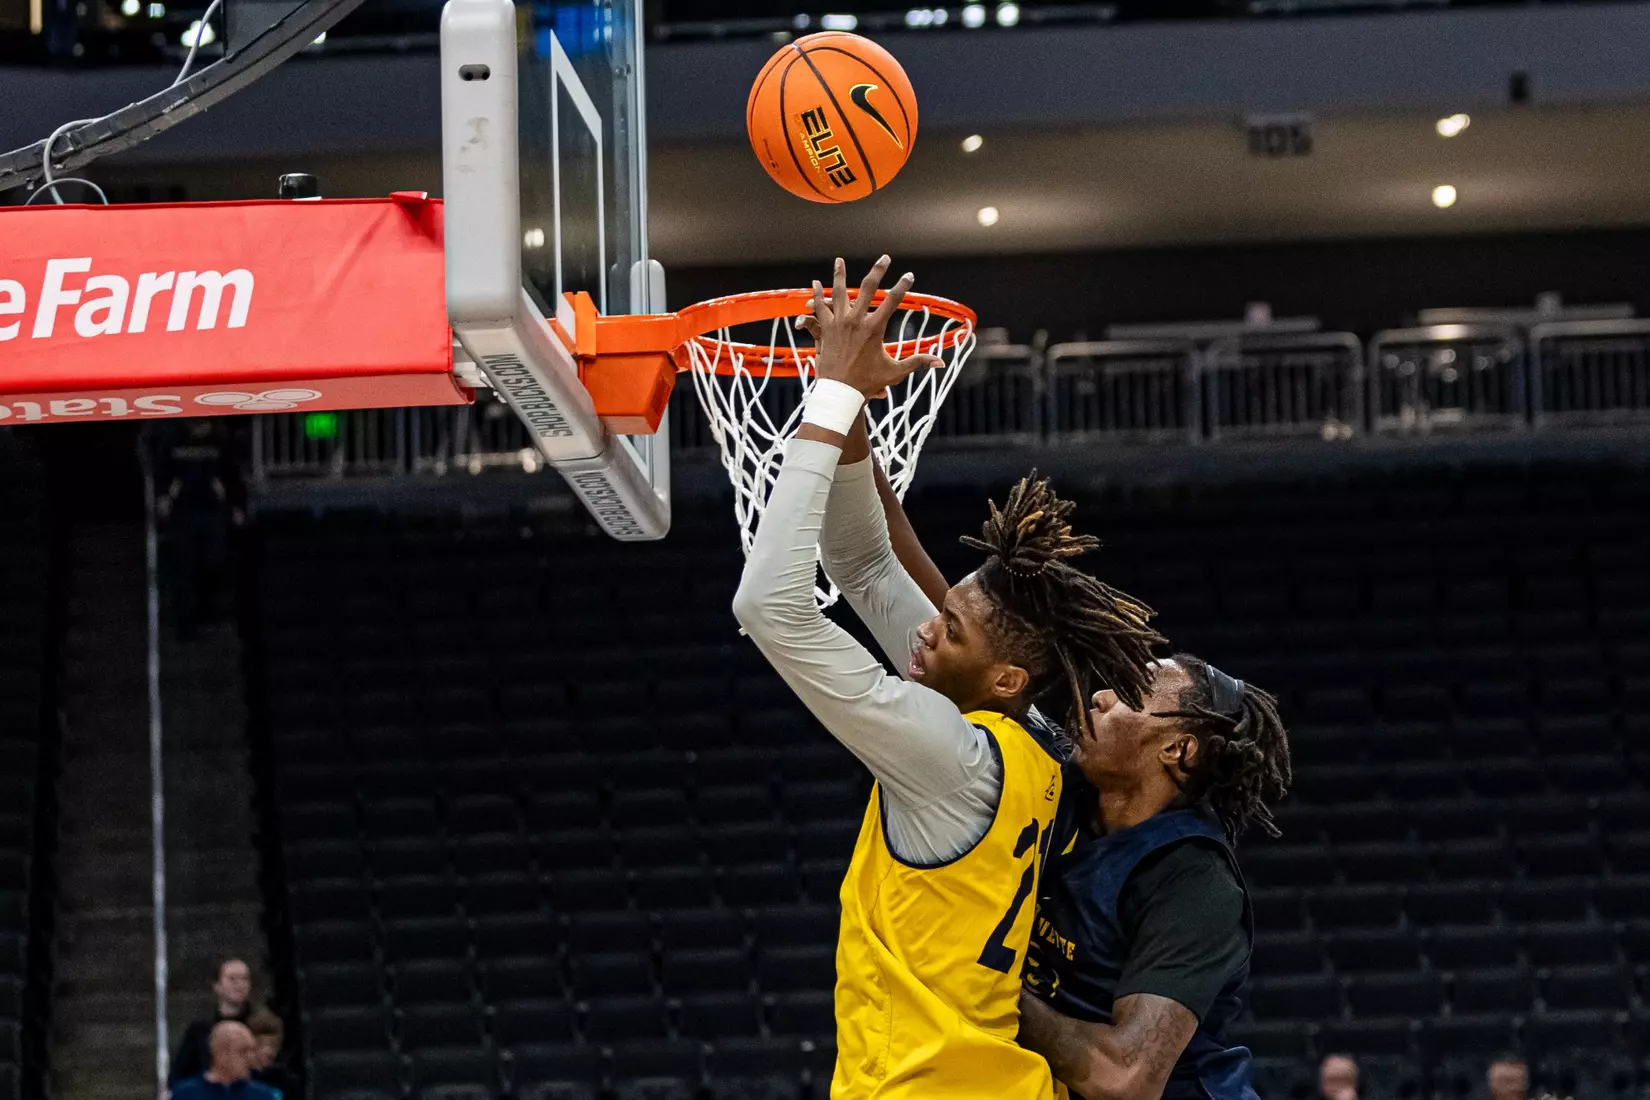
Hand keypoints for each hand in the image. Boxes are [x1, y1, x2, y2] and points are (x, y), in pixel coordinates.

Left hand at [798, 256, 942, 397]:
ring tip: (839, 260)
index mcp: (874, 328)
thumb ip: (917, 363)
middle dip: (878, 271)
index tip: (909, 275)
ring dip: (840, 275)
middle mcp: (856, 321)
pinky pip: (819, 307)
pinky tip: (815, 283)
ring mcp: (839, 323)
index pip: (892, 301)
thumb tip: (940, 364)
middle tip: (885, 257)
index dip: (902, 286)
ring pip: (839, 292)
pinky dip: (817, 295)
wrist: (839, 392)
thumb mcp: (895, 372)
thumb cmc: (867, 383)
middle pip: (869, 288)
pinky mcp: (825, 329)